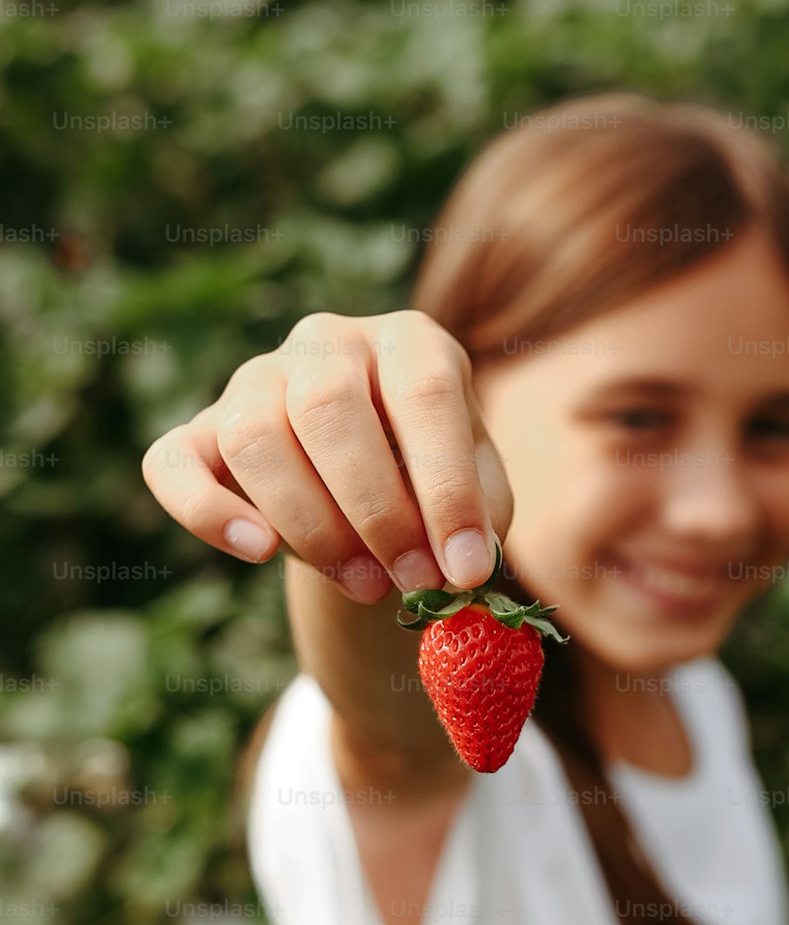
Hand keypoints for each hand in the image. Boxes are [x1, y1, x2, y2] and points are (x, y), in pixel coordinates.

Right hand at [141, 310, 513, 602]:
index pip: (424, 394)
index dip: (447, 489)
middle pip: (327, 406)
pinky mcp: (200, 431)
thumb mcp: (477, 490)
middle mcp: (327, 342)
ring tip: (365, 584)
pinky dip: (208, 513)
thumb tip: (462, 569)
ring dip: (310, 524)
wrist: (371, 491)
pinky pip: (174, 463)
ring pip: (254, 436)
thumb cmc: (432, 481)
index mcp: (408, 341)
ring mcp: (256, 379)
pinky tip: (259, 552)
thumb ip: (478, 516)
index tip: (466, 570)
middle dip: (374, 510)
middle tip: (409, 581)